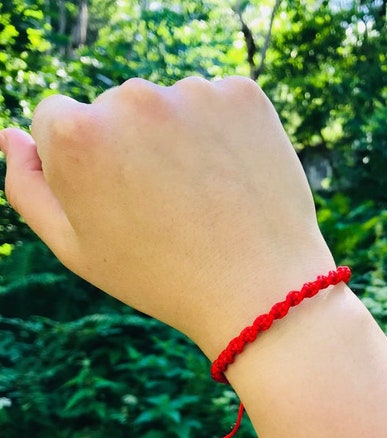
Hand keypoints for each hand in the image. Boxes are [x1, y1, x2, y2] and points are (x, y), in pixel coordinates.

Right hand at [0, 77, 333, 356]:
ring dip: (179, 137)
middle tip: (168, 205)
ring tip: (204, 196)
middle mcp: (132, 99)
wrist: (259, 291)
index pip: (58, 119)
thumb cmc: (162, 277)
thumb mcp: (77, 249)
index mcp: (77, 134)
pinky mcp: (244, 95)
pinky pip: (218, 104)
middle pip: (116, 108)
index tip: (119, 199)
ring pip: (170, 105)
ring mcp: (193, 93)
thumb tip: (12, 136)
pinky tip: (233, 175)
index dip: (87, 163)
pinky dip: (223, 131)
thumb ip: (29, 189)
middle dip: (133, 146)